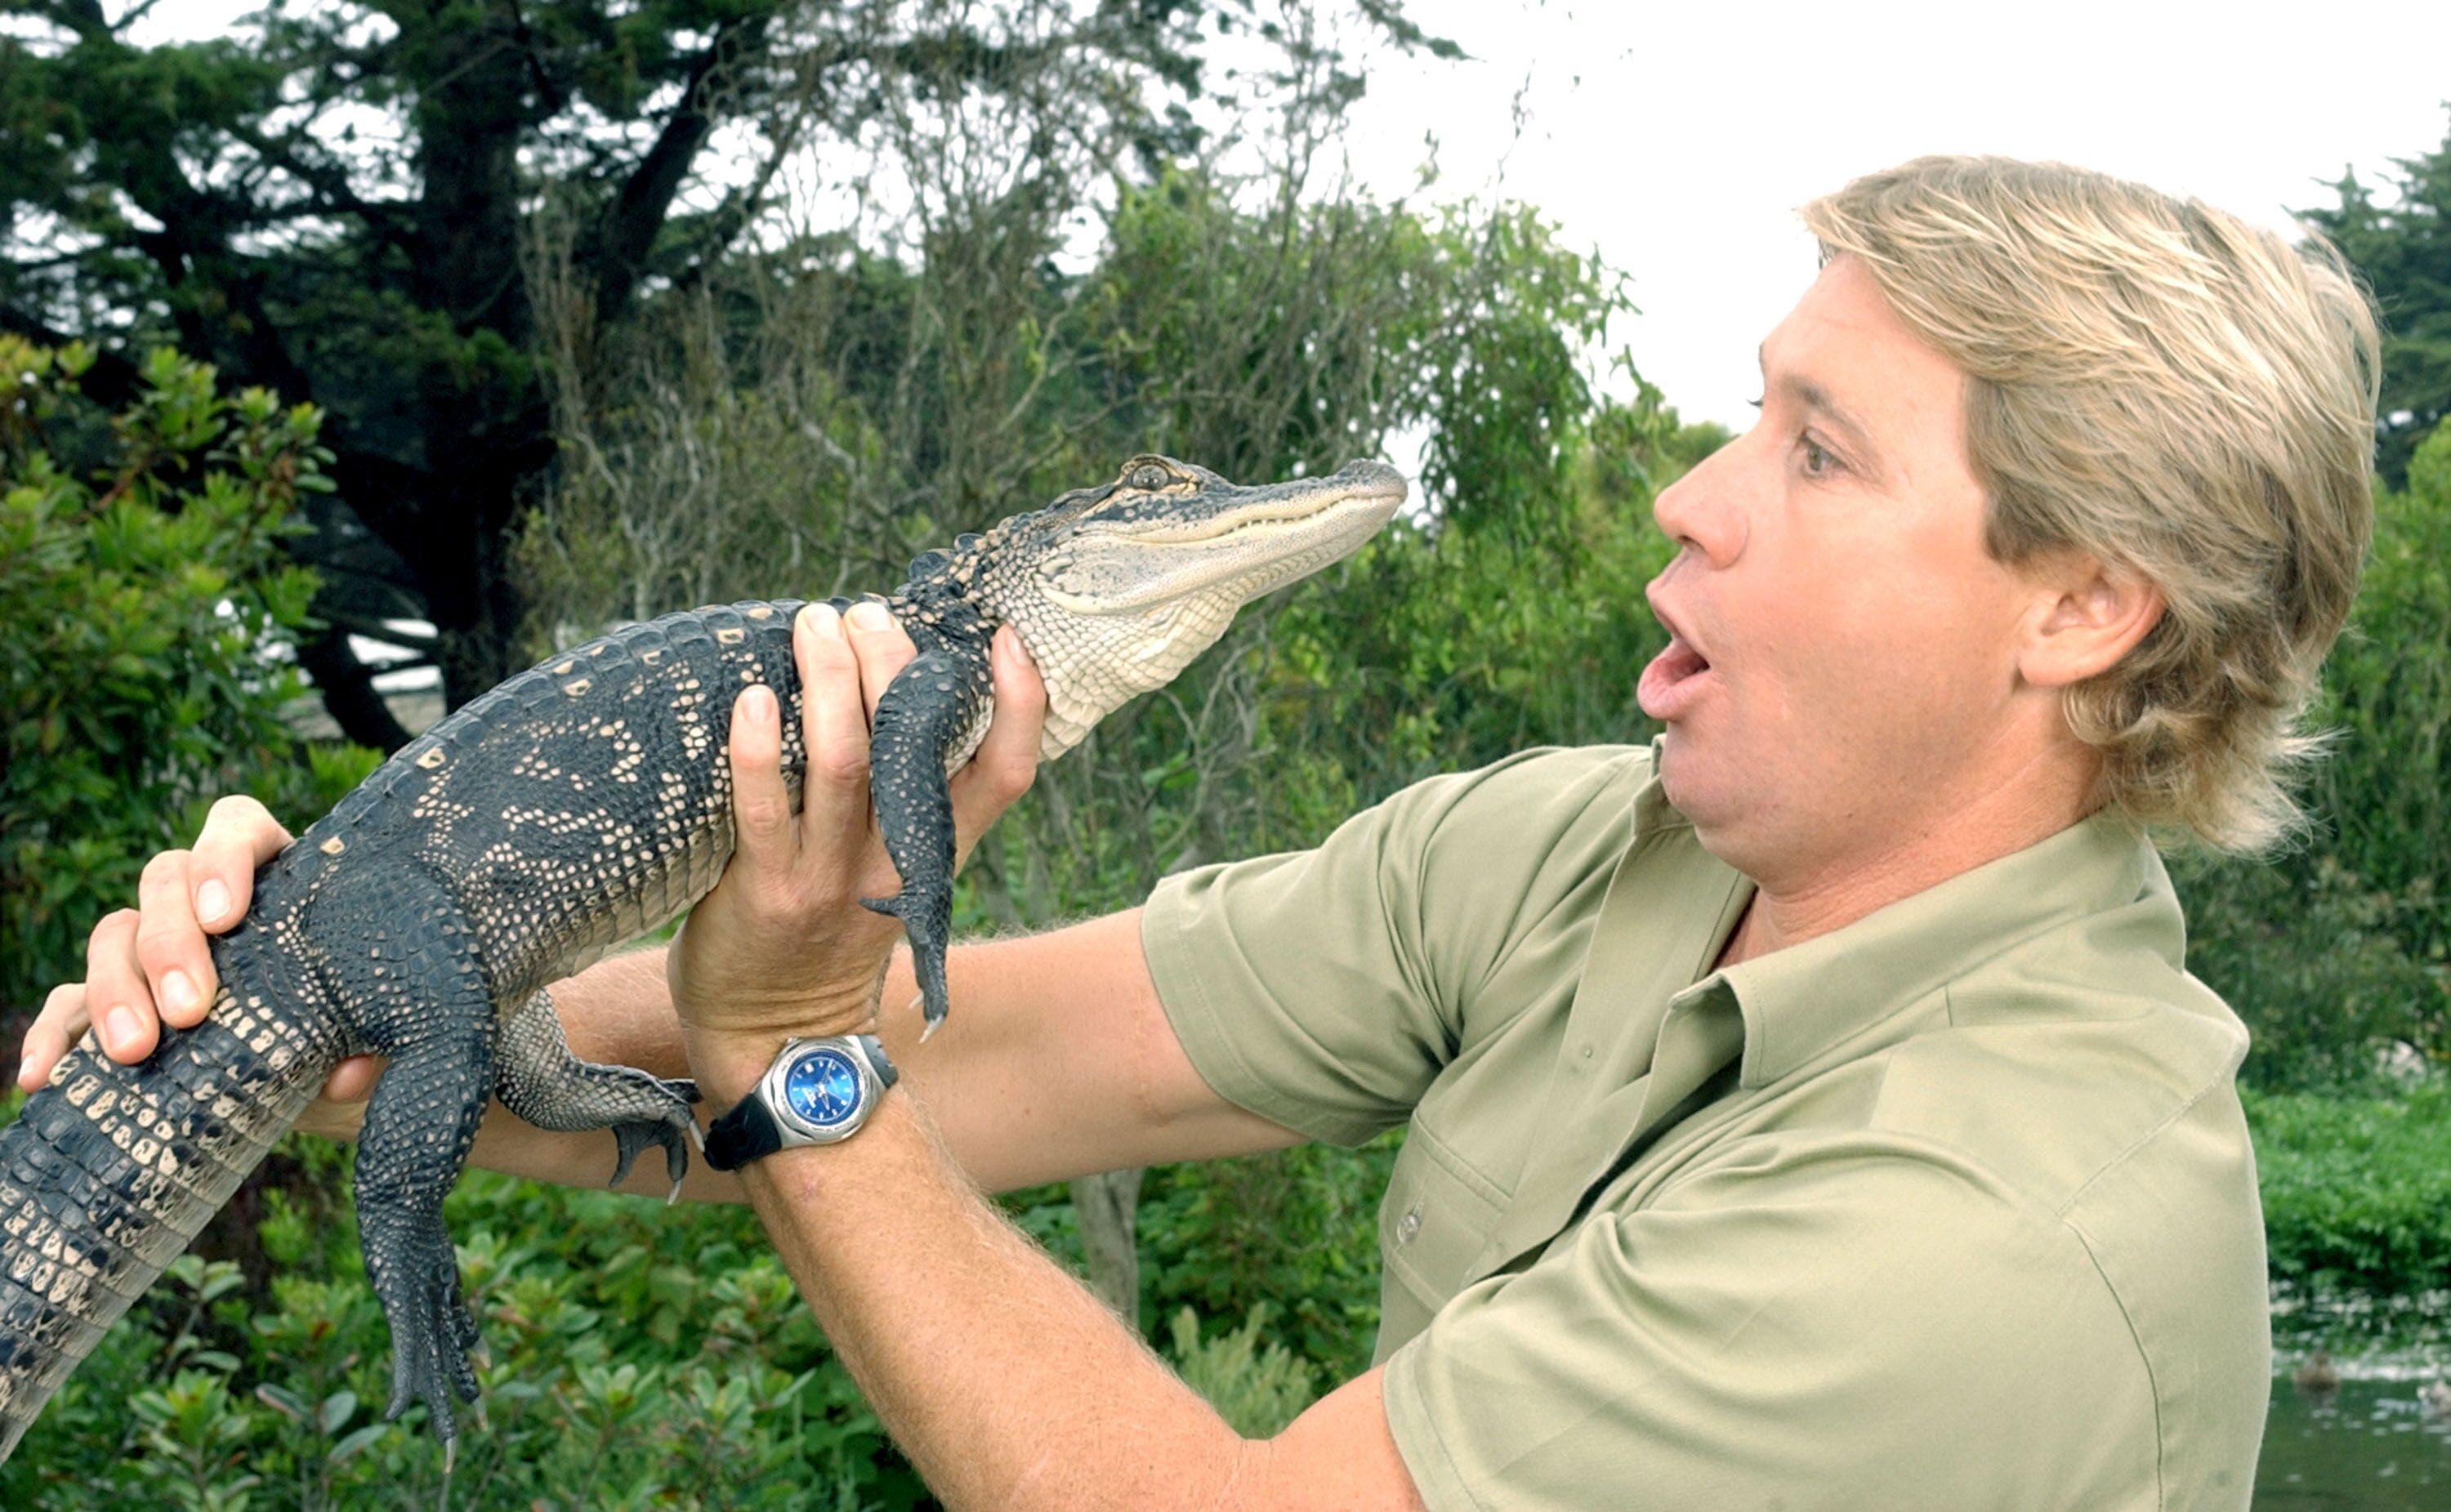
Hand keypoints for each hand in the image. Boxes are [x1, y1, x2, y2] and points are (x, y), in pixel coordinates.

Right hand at [18, 796, 384, 1132]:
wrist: (338, 1092)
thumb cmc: (372, 1037)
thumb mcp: (391, 1035)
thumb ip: (382, 1040)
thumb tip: (347, 1072)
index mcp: (283, 881)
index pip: (237, 829)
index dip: (222, 857)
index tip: (225, 916)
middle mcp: (210, 905)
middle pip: (162, 879)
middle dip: (168, 942)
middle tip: (189, 1011)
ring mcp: (158, 952)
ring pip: (112, 934)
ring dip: (114, 989)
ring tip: (136, 1054)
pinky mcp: (124, 1008)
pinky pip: (68, 1007)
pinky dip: (54, 1037)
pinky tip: (44, 1079)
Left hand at [670, 601, 1043, 1098]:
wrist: (775, 1038)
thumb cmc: (825, 935)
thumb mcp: (892, 872)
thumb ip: (903, 799)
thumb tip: (887, 687)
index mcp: (935, 850)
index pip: (1005, 774)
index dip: (1019, 705)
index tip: (1006, 638)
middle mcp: (894, 859)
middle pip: (917, 744)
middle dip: (894, 662)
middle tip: (865, 611)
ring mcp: (830, 877)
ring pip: (844, 761)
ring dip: (828, 681)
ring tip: (813, 624)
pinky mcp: (766, 892)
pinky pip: (763, 808)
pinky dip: (757, 749)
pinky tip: (749, 698)